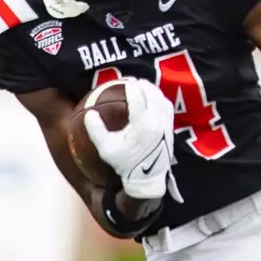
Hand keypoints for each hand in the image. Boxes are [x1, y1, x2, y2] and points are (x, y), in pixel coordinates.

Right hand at [84, 77, 181, 201]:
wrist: (148, 179)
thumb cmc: (126, 164)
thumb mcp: (106, 149)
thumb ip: (96, 130)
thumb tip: (90, 113)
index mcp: (143, 124)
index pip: (138, 96)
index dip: (131, 85)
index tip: (125, 81)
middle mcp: (157, 122)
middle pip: (152, 94)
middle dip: (143, 84)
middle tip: (133, 81)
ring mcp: (166, 125)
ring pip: (163, 99)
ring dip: (153, 90)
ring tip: (144, 87)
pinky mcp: (171, 130)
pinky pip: (168, 108)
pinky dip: (161, 99)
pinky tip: (154, 100)